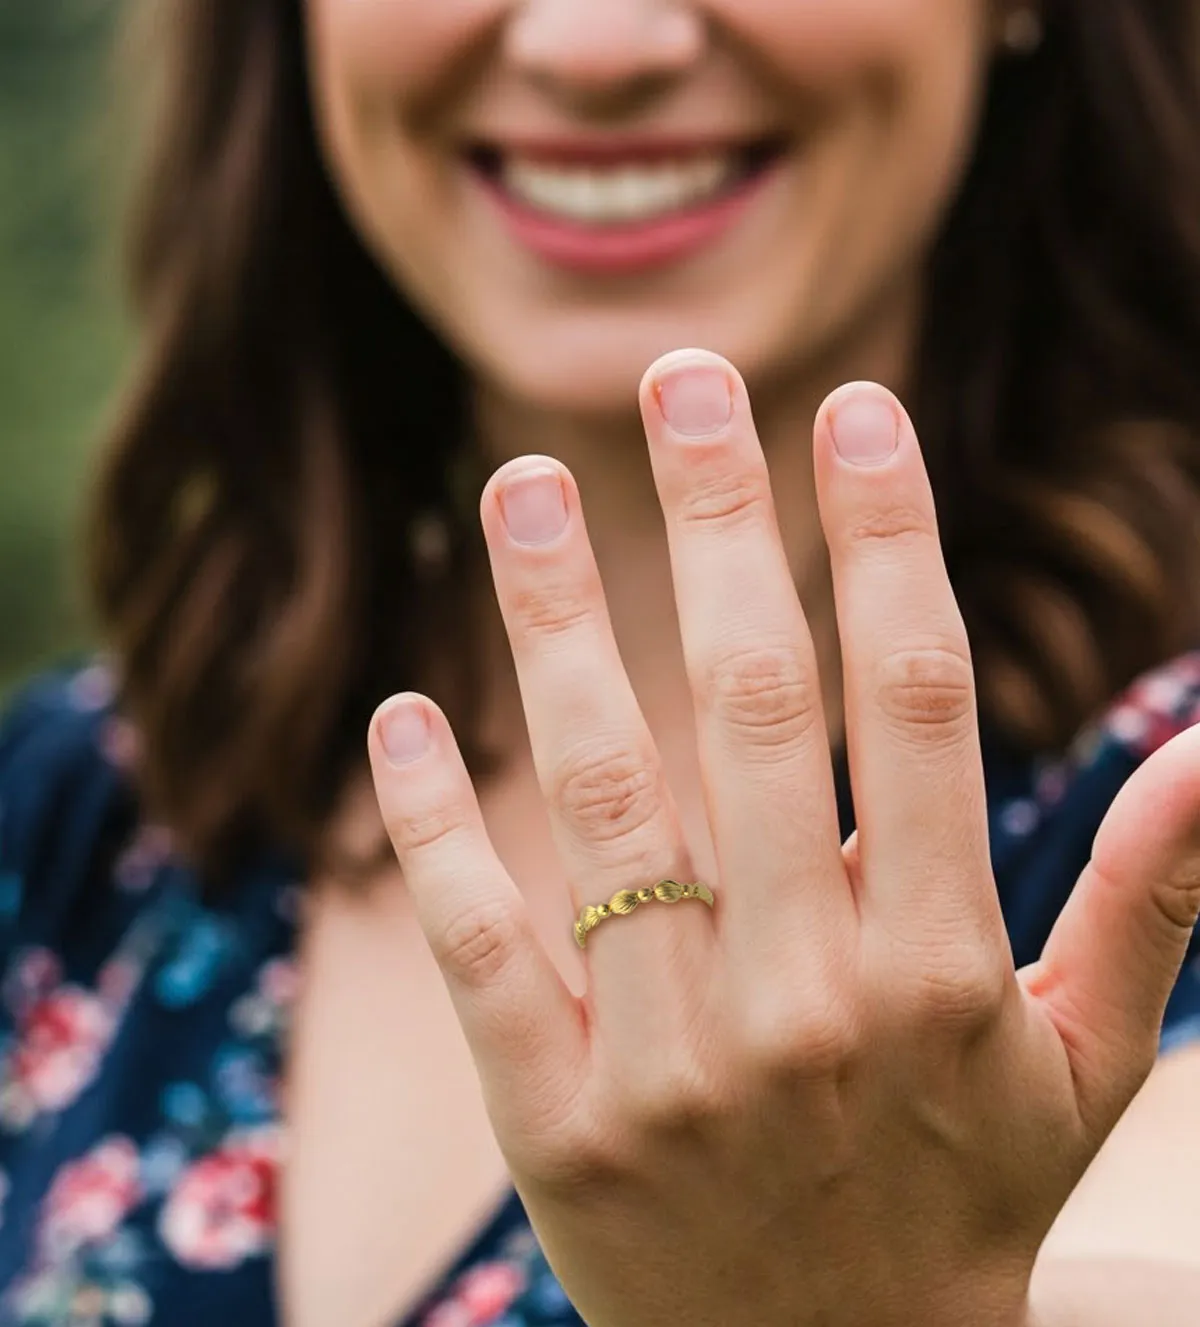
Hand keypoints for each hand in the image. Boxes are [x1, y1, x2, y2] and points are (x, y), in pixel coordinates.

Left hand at [368, 350, 1199, 1326]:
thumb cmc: (962, 1202)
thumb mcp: (1086, 1069)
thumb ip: (1149, 901)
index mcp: (940, 972)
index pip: (914, 705)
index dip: (886, 543)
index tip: (854, 412)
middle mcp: (802, 1004)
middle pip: (750, 713)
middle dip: (722, 528)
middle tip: (681, 379)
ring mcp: (663, 1065)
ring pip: (602, 800)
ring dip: (561, 626)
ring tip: (525, 486)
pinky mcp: (551, 1121)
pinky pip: (478, 944)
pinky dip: (431, 826)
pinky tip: (400, 718)